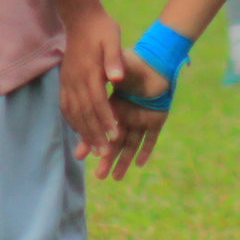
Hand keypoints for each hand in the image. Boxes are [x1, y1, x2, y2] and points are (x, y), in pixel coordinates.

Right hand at [59, 8, 125, 161]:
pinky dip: (72, 121)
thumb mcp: (112, 39)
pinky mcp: (64, 81)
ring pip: (73, 113)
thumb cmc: (101, 29)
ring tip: (94, 149)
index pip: (98, 102)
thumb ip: (115, 59)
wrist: (80, 17)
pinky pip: (65, 106)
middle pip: (84, 113)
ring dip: (83, 132)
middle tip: (105, 153)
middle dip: (95, 134)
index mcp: (89, 72)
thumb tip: (117, 78)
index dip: (106, 121)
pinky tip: (79, 131)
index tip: (115, 137)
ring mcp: (67, 81)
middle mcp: (75, 79)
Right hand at [98, 51, 171, 179]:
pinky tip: (140, 164)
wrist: (158, 60)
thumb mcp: (119, 63)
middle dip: (106, 158)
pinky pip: (151, 139)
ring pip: (130, 144)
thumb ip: (115, 68)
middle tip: (98, 176)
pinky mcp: (156, 120)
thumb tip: (113, 76)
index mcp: (113, 105)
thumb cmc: (136, 62)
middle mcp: (125, 116)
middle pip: (114, 140)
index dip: (92, 139)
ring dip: (124, 161)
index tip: (81, 154)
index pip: (100, 125)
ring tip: (115, 179)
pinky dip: (146, 150)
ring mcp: (140, 119)